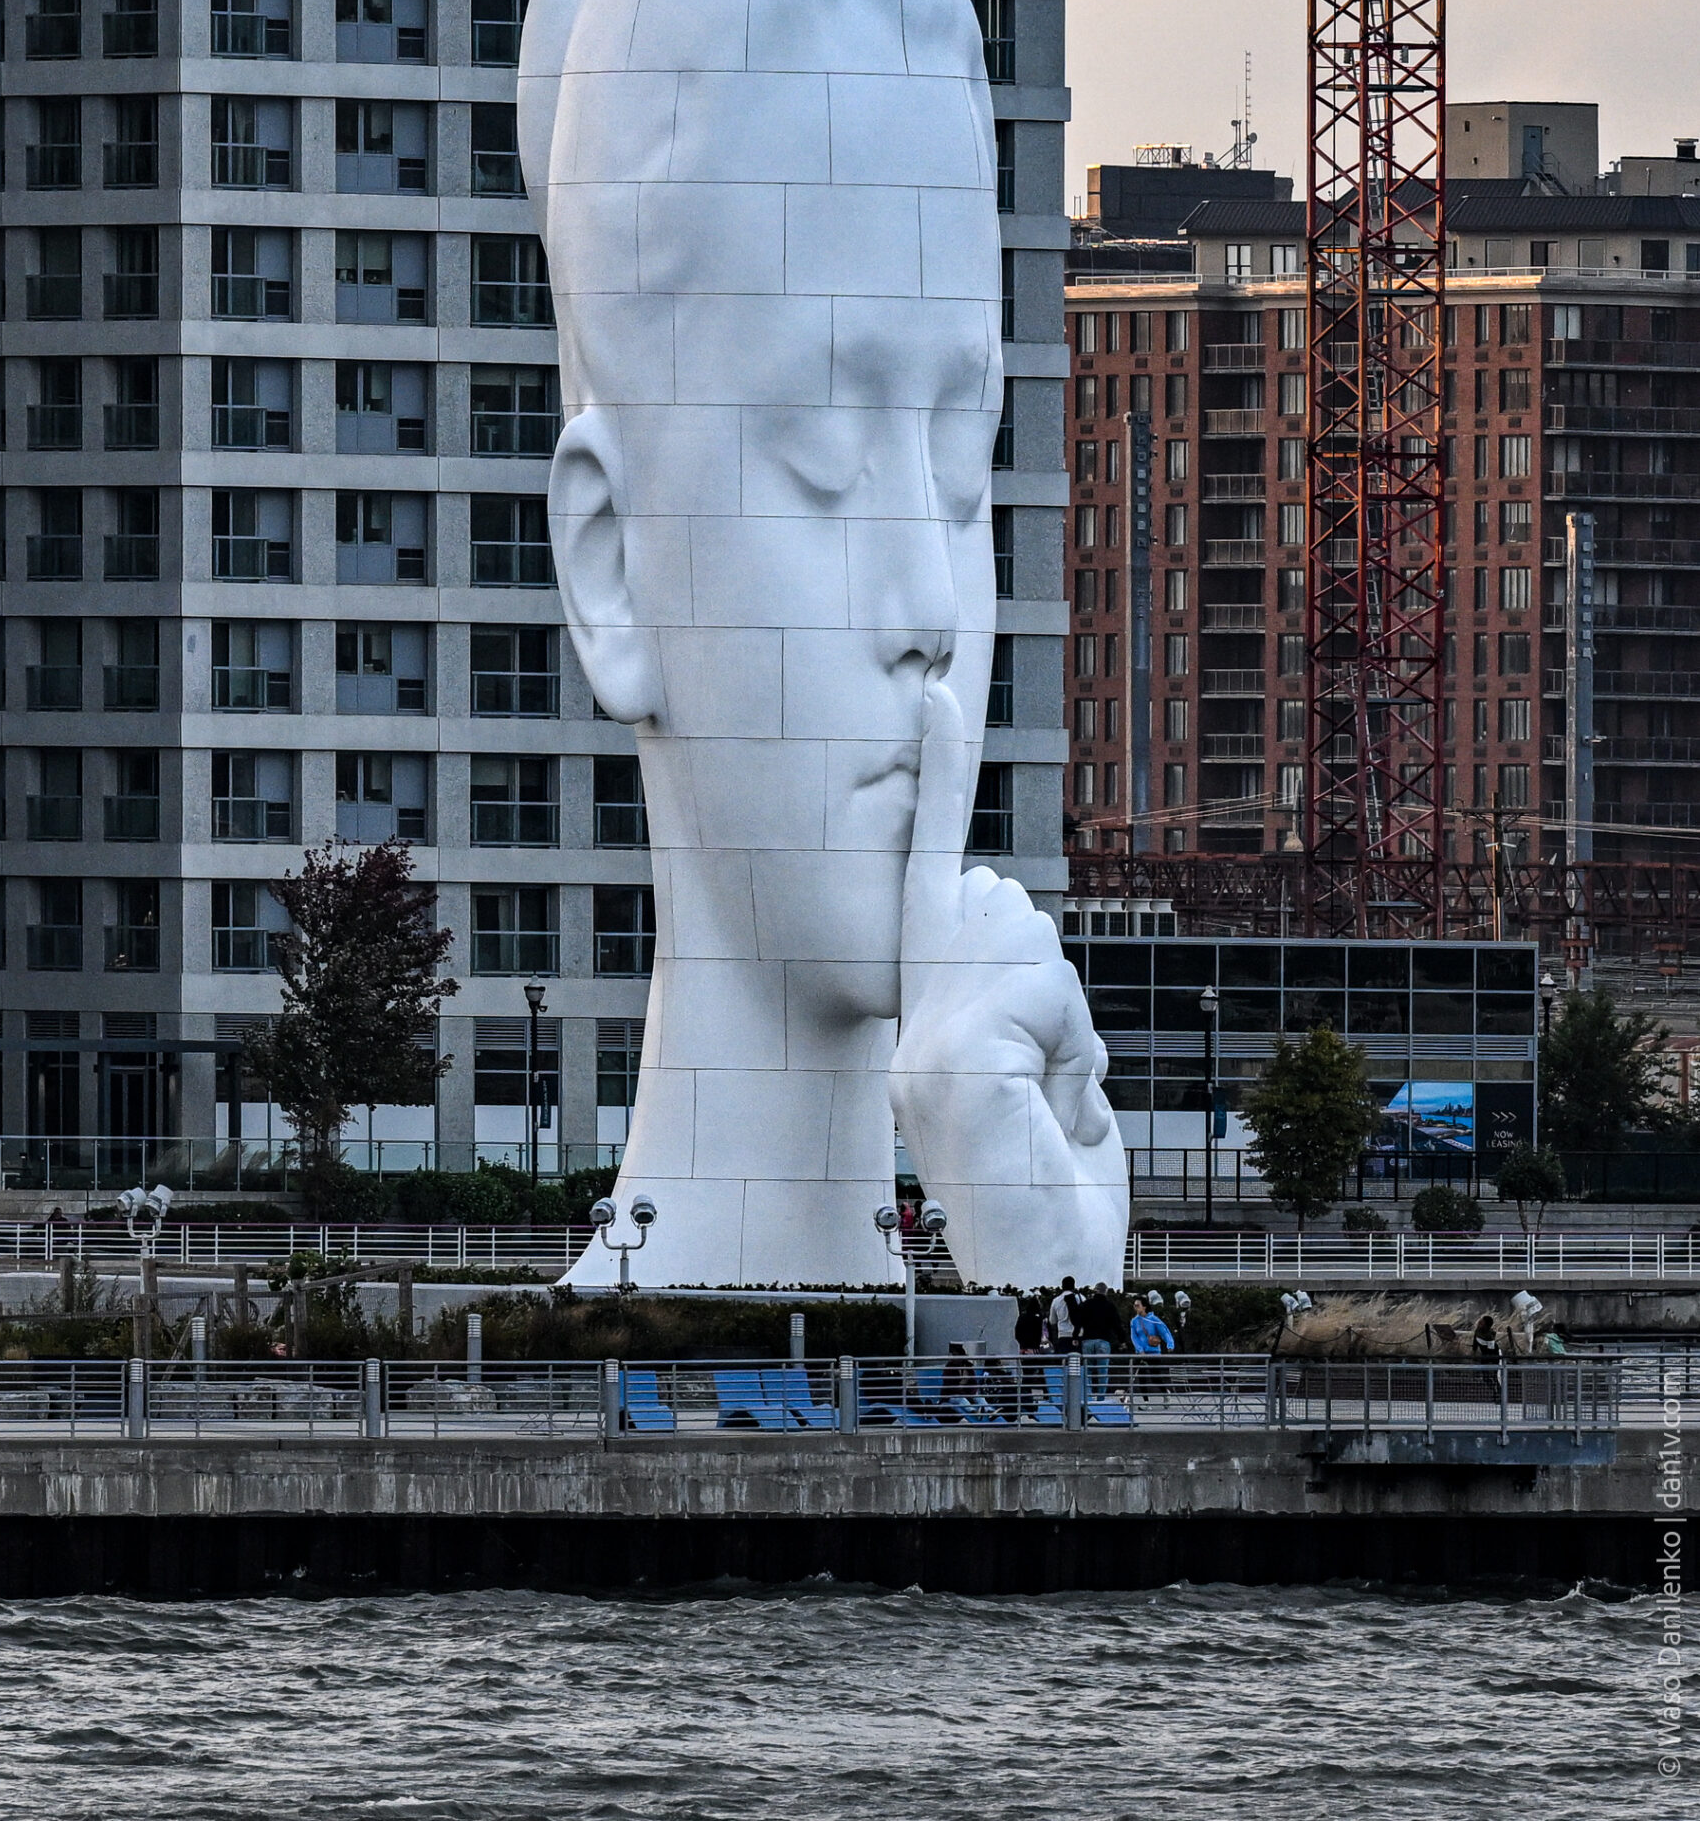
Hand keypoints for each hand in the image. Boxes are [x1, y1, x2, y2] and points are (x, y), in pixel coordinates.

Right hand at [888, 677, 1128, 1288]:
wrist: (1040, 1292)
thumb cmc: (1054, 1208)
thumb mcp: (1047, 1089)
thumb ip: (1024, 1009)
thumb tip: (1004, 923)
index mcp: (925, 1020)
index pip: (926, 870)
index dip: (938, 775)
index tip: (940, 691)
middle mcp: (912, 1013)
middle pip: (1013, 915)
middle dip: (1053, 994)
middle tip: (1047, 1095)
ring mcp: (929, 1029)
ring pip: (1036, 950)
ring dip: (1070, 1034)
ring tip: (1048, 1113)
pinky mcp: (959, 1043)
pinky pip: (1046, 991)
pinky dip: (1069, 1053)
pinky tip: (1047, 1114)